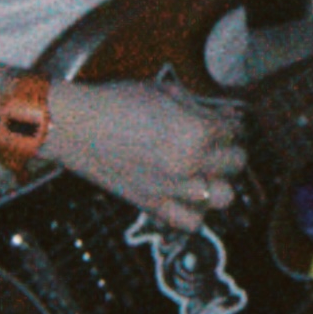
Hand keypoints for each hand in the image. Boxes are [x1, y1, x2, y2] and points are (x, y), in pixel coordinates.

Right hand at [41, 77, 246, 232]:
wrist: (76, 126)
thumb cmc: (116, 102)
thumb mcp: (164, 91)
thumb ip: (197, 106)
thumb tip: (221, 115)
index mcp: (197, 131)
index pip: (233, 130)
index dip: (229, 123)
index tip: (223, 121)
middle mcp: (190, 164)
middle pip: (236, 163)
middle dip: (229, 149)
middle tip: (217, 143)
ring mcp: (172, 189)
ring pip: (223, 197)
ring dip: (219, 181)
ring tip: (207, 170)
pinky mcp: (152, 206)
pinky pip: (191, 222)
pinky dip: (196, 211)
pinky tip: (189, 195)